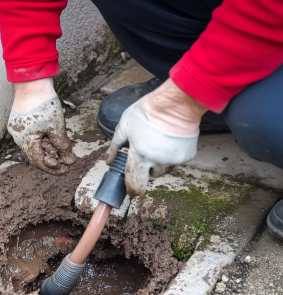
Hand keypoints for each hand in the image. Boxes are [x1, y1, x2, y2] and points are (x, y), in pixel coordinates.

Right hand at [8, 78, 75, 174]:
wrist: (32, 81)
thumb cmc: (43, 102)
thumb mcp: (56, 127)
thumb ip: (61, 144)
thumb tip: (68, 158)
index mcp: (25, 141)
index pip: (39, 162)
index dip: (53, 168)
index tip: (66, 170)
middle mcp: (18, 137)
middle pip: (36, 155)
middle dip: (52, 161)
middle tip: (66, 163)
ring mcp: (18, 129)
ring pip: (35, 146)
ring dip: (49, 151)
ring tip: (62, 153)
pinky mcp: (21, 122)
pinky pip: (32, 137)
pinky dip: (44, 142)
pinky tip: (54, 141)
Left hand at [107, 78, 206, 196]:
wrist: (177, 102)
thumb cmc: (148, 111)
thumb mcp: (124, 126)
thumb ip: (115, 146)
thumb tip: (109, 161)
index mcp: (140, 155)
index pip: (135, 183)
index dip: (132, 190)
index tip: (130, 191)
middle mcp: (158, 161)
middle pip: (150, 176)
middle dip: (146, 168)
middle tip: (146, 151)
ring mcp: (173, 160)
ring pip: (163, 169)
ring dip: (159, 162)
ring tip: (157, 143)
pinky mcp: (186, 157)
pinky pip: (175, 162)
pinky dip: (171, 156)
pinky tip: (169, 141)